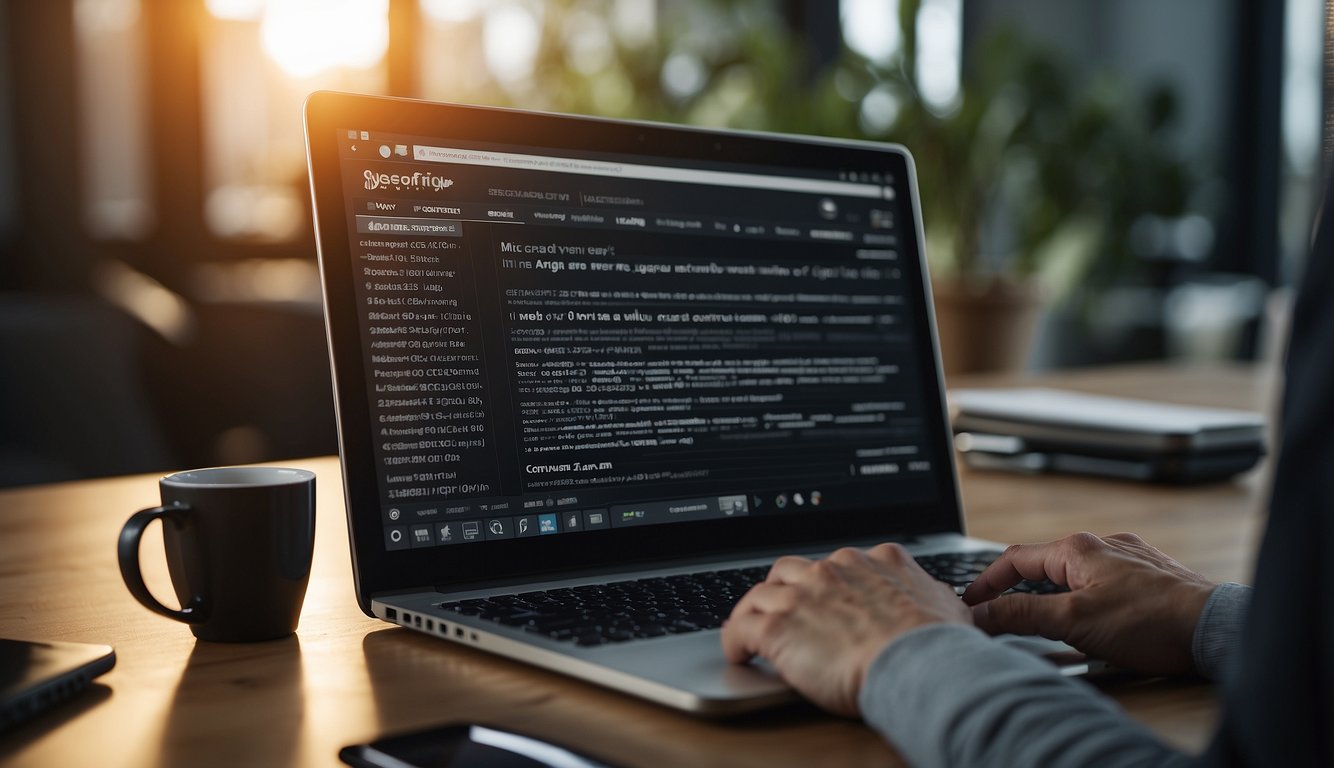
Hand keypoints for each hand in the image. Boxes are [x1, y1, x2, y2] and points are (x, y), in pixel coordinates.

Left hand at [722, 543, 971, 716]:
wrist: (919, 663)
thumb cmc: (937, 644)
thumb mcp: (946, 605)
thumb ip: (931, 594)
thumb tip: (938, 597)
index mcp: (873, 561)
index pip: (839, 563)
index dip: (827, 583)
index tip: (824, 598)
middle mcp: (834, 569)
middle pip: (792, 569)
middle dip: (784, 588)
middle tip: (784, 611)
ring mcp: (802, 595)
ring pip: (761, 594)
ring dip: (753, 612)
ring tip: (751, 630)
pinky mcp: (777, 626)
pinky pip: (740, 627)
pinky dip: (735, 639)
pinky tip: (738, 652)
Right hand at [962, 532, 1215, 676]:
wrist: (1217, 629)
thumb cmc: (1151, 622)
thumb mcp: (1073, 622)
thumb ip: (1021, 615)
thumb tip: (980, 614)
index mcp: (1078, 549)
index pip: (1014, 559)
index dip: (986, 583)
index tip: (970, 604)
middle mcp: (1103, 545)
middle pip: (1045, 565)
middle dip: (1020, 590)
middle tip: (1003, 615)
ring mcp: (1130, 559)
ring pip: (1076, 574)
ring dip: (1055, 596)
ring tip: (1048, 622)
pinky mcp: (1151, 577)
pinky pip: (1105, 583)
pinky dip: (1087, 599)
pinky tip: (1096, 621)